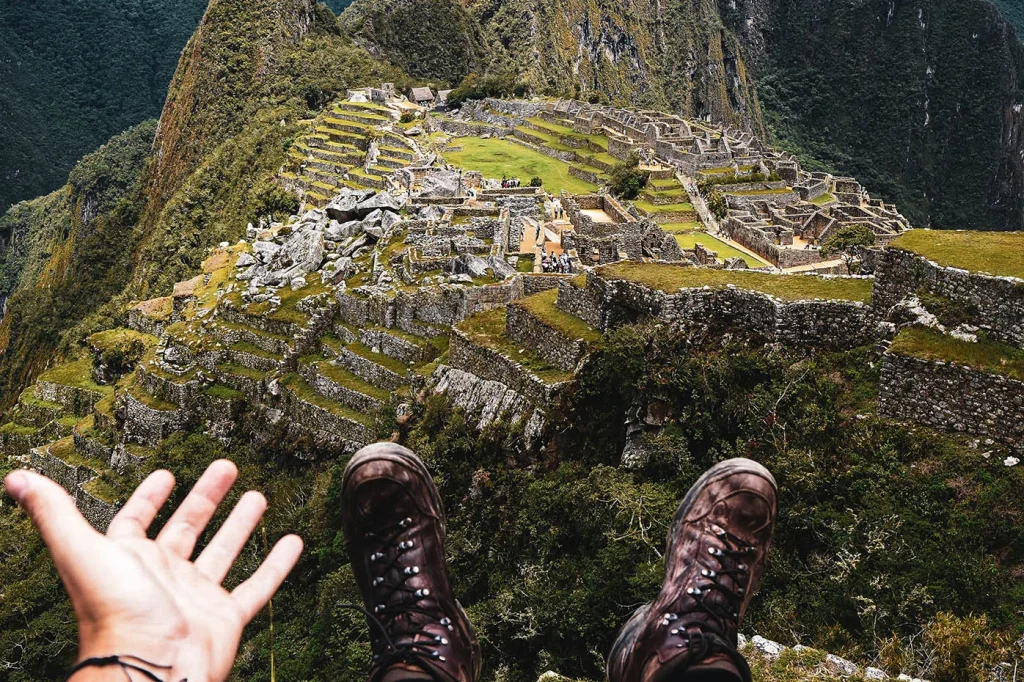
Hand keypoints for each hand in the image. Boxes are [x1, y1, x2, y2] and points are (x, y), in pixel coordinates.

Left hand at [3, 460, 302, 681]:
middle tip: (226, 468)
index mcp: (128, 560)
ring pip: (222, 553)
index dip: (149, 497)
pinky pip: (255, 587)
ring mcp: (195, 597)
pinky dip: (275, 565)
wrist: (153, 669)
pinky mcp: (224, 617)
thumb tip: (17, 479)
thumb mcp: (82, 552)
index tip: (166, 473)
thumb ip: (54, 513)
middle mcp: (162, 576)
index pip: (137, 520)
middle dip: (206, 497)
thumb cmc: (117, 616)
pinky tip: (291, 543)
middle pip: (187, 528)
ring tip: (258, 496)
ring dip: (239, 524)